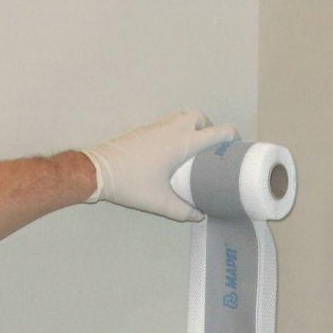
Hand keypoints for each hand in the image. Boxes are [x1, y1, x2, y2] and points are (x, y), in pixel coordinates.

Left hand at [83, 109, 237, 221]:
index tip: (235, 148)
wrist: (98, 171)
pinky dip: (176, 130)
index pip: (216, 132)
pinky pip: (168, 122)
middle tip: (210, 147)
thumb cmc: (131, 184)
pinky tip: (171, 151)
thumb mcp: (159, 203)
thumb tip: (199, 216)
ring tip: (192, 149)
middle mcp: (171, 129)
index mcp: (181, 143)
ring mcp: (155, 127)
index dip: (230, 137)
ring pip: (182, 116)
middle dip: (209, 127)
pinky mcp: (143, 130)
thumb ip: (182, 212)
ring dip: (192, 127)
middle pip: (199, 116)